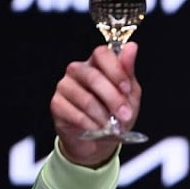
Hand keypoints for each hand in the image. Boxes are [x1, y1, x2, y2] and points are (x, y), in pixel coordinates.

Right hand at [50, 42, 142, 165]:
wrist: (99, 141)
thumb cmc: (115, 114)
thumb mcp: (129, 95)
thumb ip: (128, 72)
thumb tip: (132, 47)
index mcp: (97, 64)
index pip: (102, 53)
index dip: (115, 71)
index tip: (127, 90)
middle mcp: (78, 71)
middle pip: (93, 77)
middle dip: (113, 99)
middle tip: (125, 115)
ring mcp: (64, 86)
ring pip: (85, 98)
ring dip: (103, 116)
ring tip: (112, 126)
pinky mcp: (56, 104)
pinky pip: (74, 113)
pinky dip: (91, 124)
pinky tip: (97, 129)